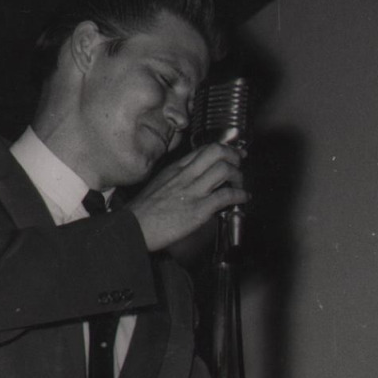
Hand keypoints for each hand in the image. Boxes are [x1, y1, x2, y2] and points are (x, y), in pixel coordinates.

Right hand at [127, 142, 246, 252]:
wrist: (134, 228)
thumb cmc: (143, 212)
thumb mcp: (158, 185)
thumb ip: (176, 179)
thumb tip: (191, 183)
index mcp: (176, 169)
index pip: (203, 149)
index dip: (223, 149)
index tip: (232, 153)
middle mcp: (186, 175)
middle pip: (217, 152)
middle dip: (234, 156)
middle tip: (239, 164)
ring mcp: (192, 191)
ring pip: (224, 170)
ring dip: (238, 176)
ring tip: (240, 184)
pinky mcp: (198, 209)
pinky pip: (225, 195)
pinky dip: (239, 195)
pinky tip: (243, 198)